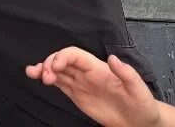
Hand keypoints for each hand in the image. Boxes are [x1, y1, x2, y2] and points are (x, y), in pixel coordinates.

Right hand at [25, 48, 159, 126]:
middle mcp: (86, 73)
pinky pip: (59, 83)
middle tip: (46, 77)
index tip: (55, 67)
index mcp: (98, 68)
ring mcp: (80, 83)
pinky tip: (37, 78)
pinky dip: (47, 78)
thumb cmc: (142, 104)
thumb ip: (126, 73)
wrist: (140, 122)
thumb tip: (112, 58)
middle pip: (62, 60)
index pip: (75, 55)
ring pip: (57, 70)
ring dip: (44, 69)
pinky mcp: (77, 95)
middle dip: (50, 63)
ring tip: (32, 73)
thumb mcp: (138, 89)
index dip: (62, 56)